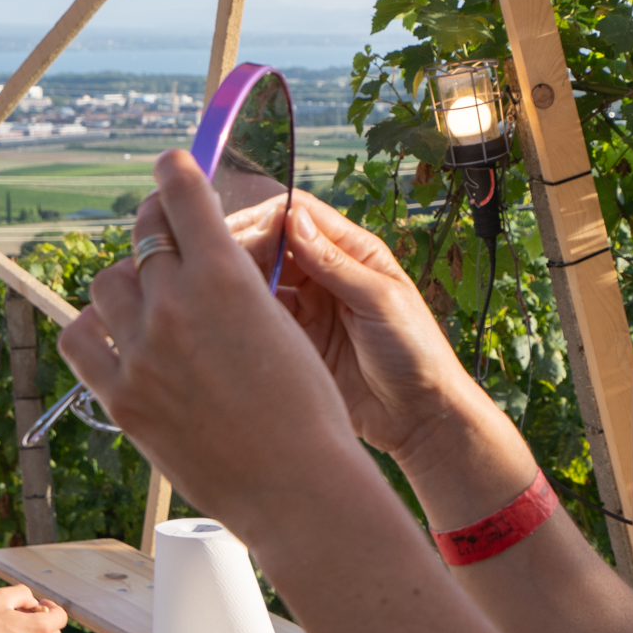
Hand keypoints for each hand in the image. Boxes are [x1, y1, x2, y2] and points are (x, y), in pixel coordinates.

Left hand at [60, 152, 374, 532]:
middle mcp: (174, 303)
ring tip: (146, 298)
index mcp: (224, 276)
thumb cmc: (309, 410)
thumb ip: (234, 288)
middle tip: (163, 233)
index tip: (171, 165)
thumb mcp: (282, 325)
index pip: (183, 197)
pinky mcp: (121, 397)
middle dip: (156, 227)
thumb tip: (200, 264)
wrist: (296, 486)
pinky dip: (95, 328)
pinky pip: (82, 339)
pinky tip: (114, 335)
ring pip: (109, 283)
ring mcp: (140, 351)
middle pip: (145, 237)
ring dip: (129, 281)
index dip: (175, 172)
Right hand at [231, 189, 489, 461]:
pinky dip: (242, 314)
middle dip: (244, 246)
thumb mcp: (380, 301)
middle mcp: (325, 274)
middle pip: (272, 244)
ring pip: (260, 279)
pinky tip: (223, 319)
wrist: (418, 417)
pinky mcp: (295, 340)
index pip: (300, 215)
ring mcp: (308, 307)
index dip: (266, 218)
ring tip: (214, 290)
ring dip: (238, 280)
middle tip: (217, 263)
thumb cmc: (416, 352)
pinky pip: (261, 318)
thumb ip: (336, 263)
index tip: (238, 232)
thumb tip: (292, 218)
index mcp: (352, 252)